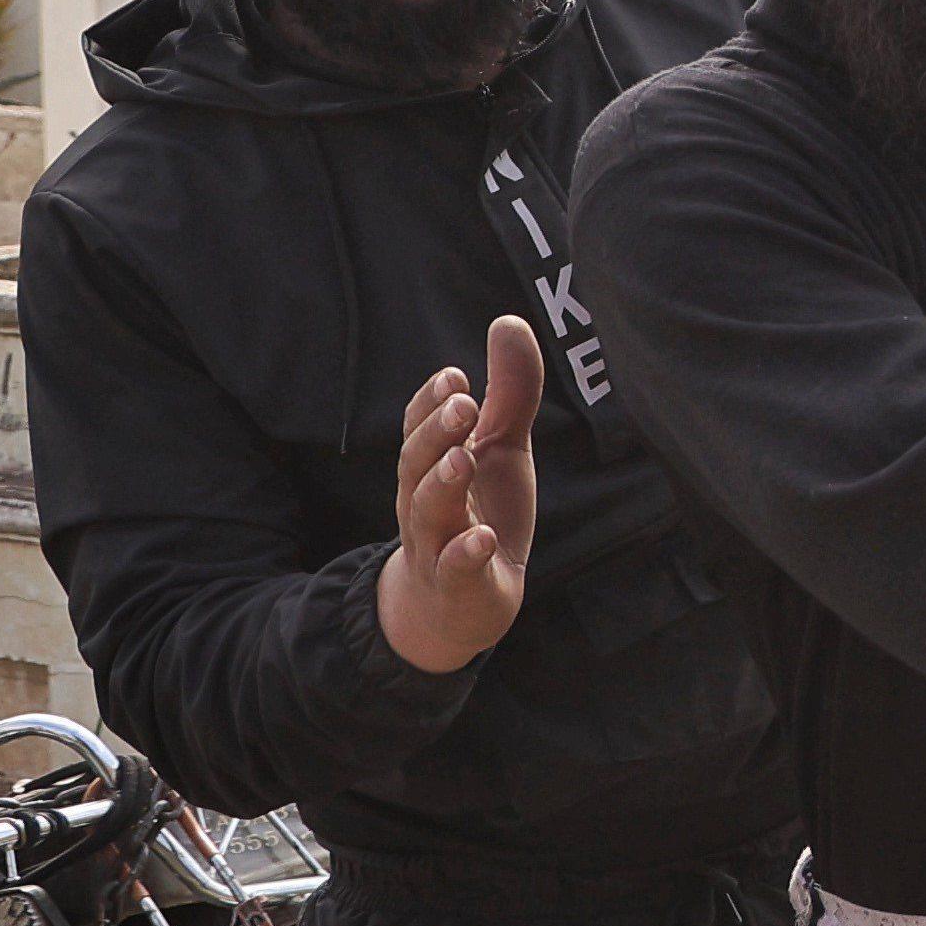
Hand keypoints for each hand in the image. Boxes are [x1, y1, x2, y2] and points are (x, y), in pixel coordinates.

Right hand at [375, 315, 545, 674]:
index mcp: (433, 465)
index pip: (420, 426)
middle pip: (417, 462)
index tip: (455, 374)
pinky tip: (482, 538)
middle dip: (436, 433)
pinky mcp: (459, 585)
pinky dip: (466, 553)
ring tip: (465, 459)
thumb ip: (509, 393)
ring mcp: (437, 544)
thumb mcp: (502, 450)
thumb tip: (508, 321)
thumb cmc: (479, 513)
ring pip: (428, 511)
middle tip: (462, 403)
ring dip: (444, 484)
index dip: (431, 401)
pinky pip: (454, 568)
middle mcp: (424, 499)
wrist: (459, 605)